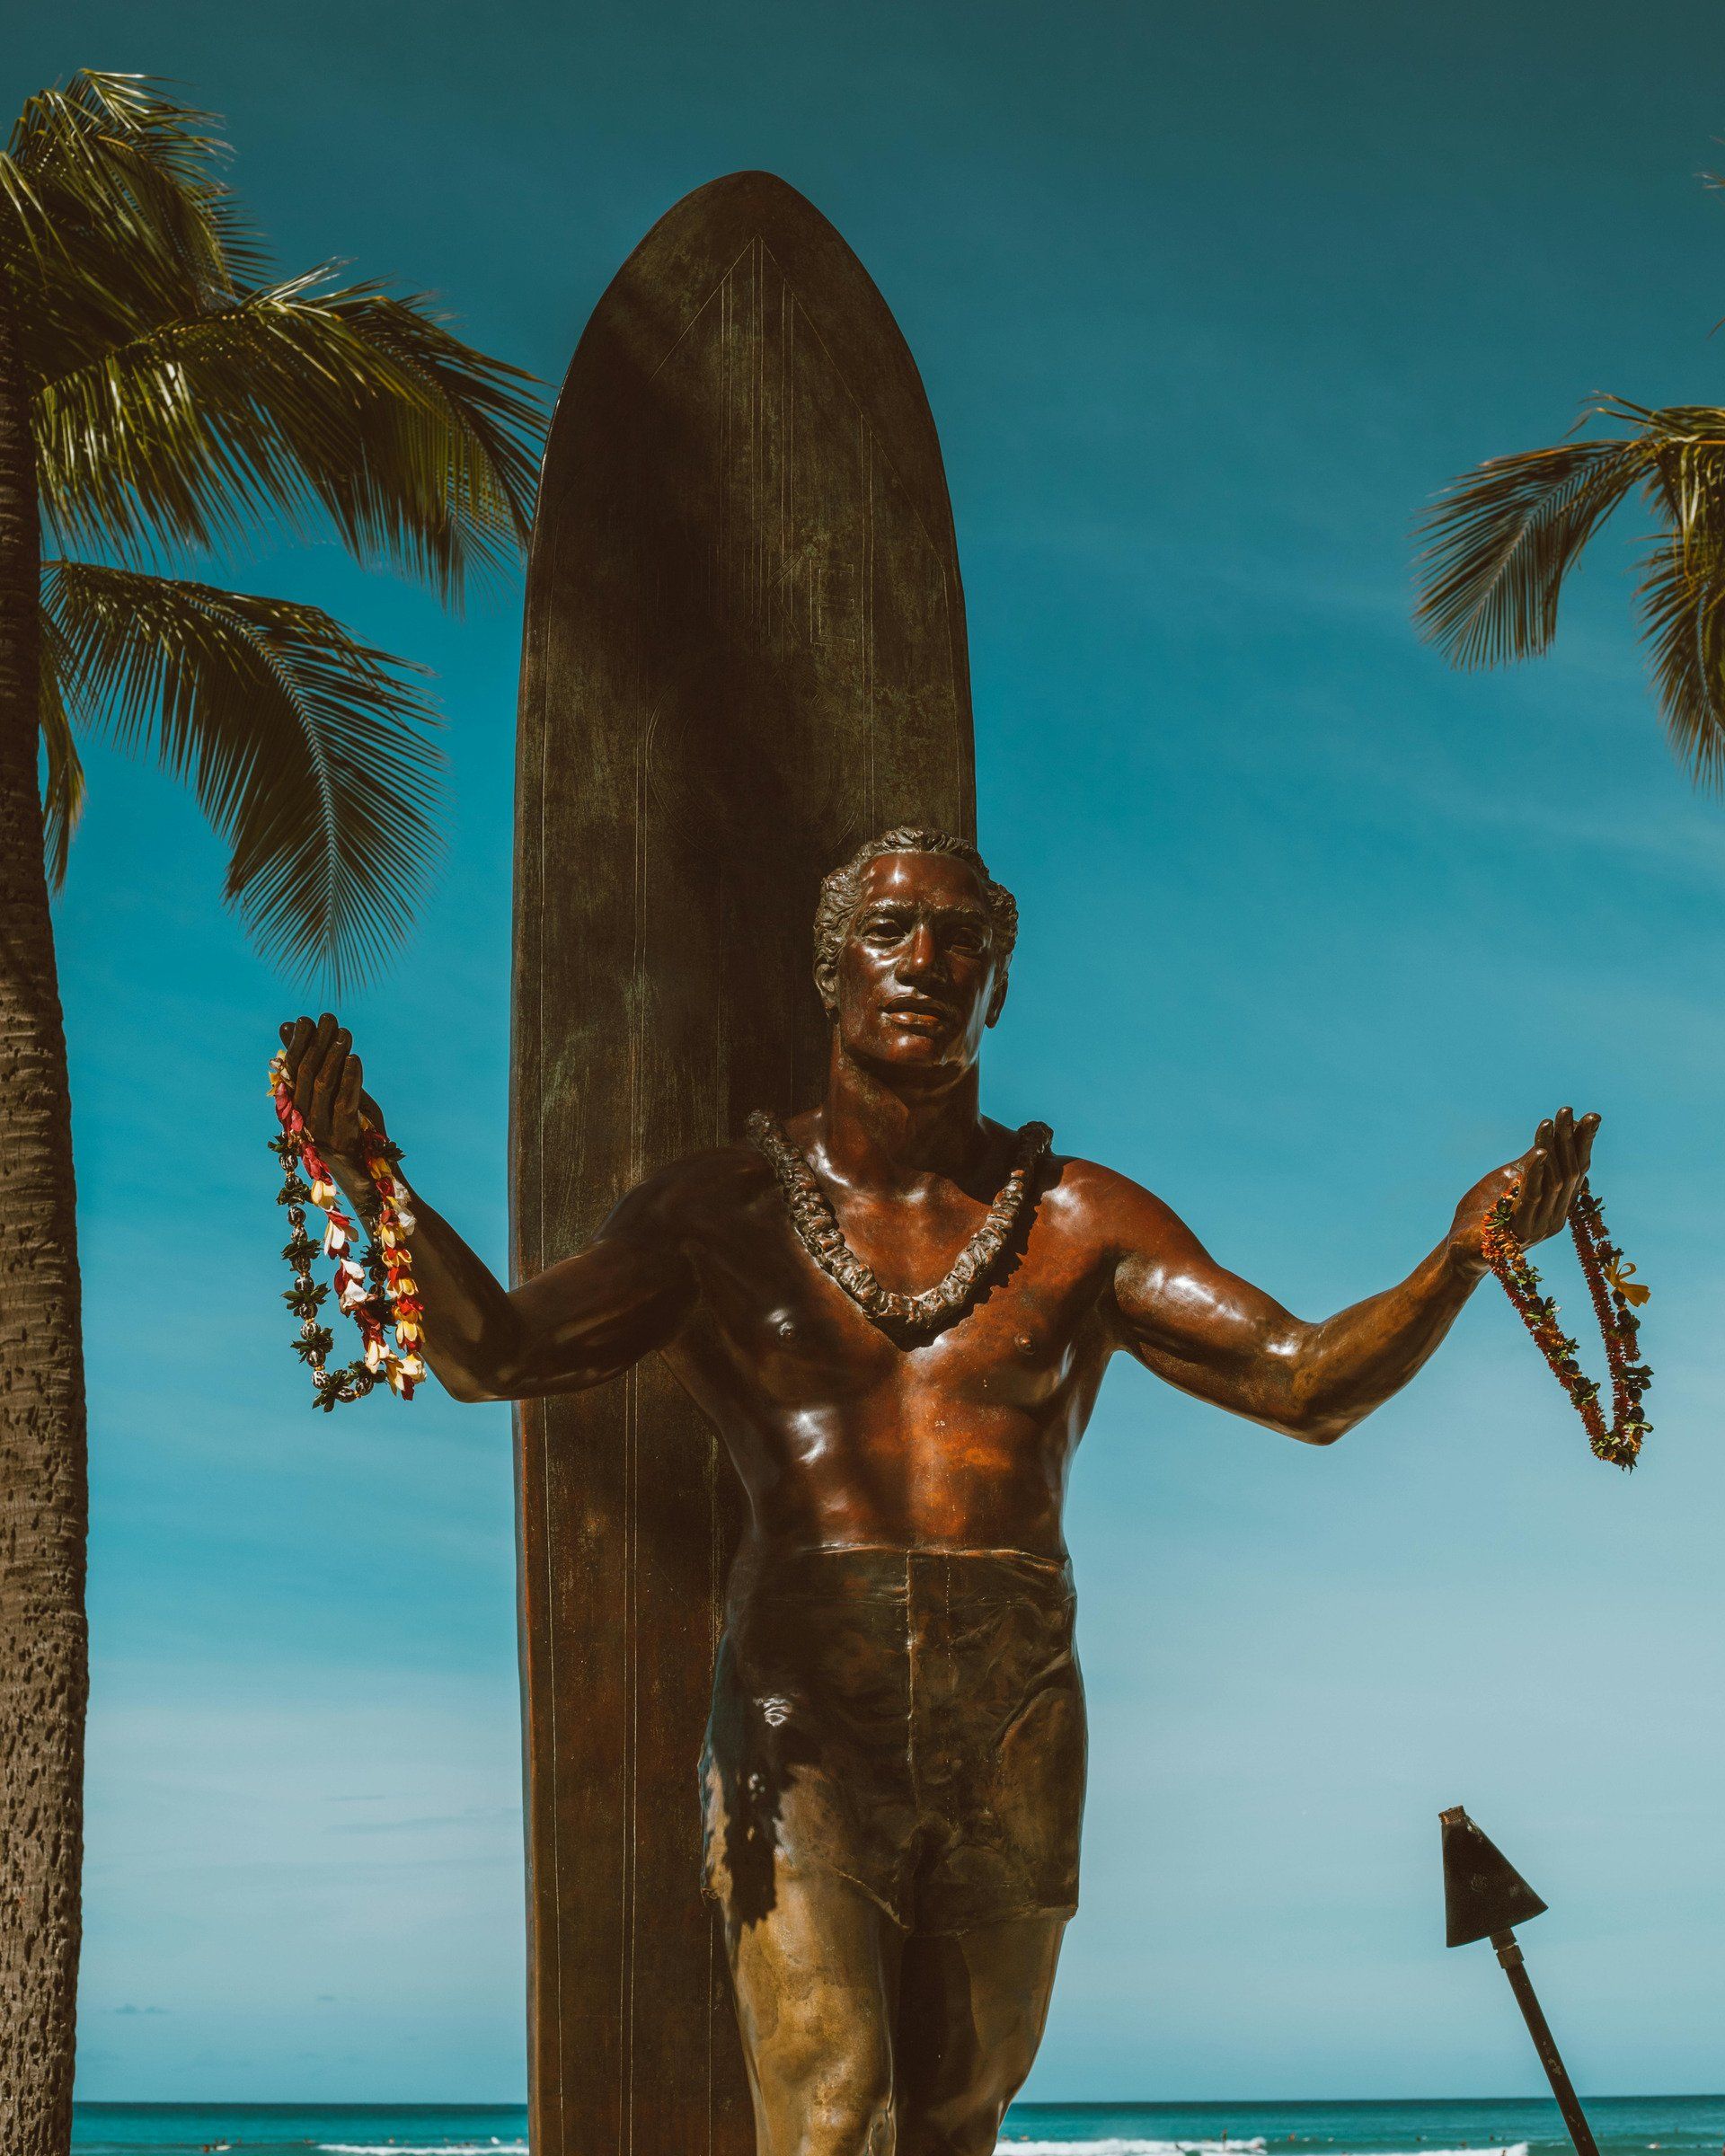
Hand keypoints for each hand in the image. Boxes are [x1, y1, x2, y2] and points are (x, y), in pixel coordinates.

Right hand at [277, 1013, 382, 1168]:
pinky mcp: (341, 1139)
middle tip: (328, 1018)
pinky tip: (355, 1057)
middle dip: (317, 1041)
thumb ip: (327, 1068)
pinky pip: (343, 1103)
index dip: (298, 1043)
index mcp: (297, 1109)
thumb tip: (304, 1036)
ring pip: (321, 1084)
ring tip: (344, 1033)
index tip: (307, 1019)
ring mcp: (319, 1130)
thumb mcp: (341, 1096)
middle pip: (304, 1072)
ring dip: (333, 1054)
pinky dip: (350, 1078)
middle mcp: (302, 1119)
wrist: (372, 1178)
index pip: (291, 1070)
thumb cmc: (356, 1131)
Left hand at [1448, 1106, 1600, 1275]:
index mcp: (1558, 1204)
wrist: (1461, 1247)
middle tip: (1567, 1111)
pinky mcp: (1520, 1229)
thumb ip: (1531, 1164)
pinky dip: (1536, 1172)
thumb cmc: (1485, 1212)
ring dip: (1553, 1149)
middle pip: (1570, 1172)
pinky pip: (1533, 1196)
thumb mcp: (1511, 1179)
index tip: (1591, 1116)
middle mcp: (1556, 1215)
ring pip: (1554, 1181)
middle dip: (1569, 1139)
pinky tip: (1538, 1152)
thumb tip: (1549, 1138)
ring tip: (1550, 1122)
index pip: (1578, 1169)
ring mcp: (1541, 1225)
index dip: (1584, 1143)